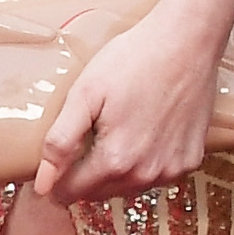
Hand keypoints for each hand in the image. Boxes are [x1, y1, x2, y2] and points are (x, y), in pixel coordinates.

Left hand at [35, 0, 230, 203]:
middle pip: (100, 193)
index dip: (56, 181)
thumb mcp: (84, 95)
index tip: (52, 166)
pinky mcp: (191, 160)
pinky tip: (141, 134)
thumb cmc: (134, 60)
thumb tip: (42, 184)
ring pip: (129, 187)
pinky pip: (157, 175)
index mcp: (116, 161)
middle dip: (85, 176)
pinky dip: (144, 163)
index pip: (72, 192)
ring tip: (112, 133)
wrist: (187, 41)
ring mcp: (172, 169)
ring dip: (115, 171)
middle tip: (82, 141)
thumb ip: (60, 143)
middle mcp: (146, 174)